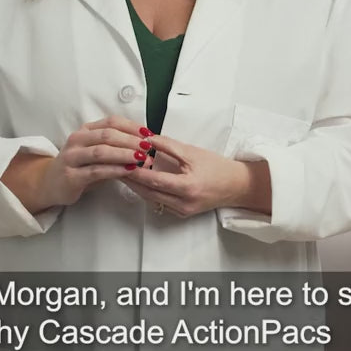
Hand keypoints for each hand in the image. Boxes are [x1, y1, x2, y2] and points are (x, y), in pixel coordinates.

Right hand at [2, 117, 146, 212]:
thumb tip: (145, 145)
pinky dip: (115, 170)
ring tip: (142, 158)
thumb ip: (115, 147)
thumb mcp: (95, 152)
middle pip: (107, 135)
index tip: (149, 133)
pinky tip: (128, 171)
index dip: (131, 126)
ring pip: (101, 151)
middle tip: (149, 147)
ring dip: (124, 154)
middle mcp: (76, 140)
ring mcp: (72, 158)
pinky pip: (96, 171)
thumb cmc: (79, 167)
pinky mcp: (71, 176)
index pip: (111, 122)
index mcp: (85, 131)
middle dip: (131, 140)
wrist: (49, 184)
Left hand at [83, 121, 270, 218]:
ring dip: (136, 185)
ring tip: (122, 170)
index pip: (153, 180)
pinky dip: (148, 190)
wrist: (236, 186)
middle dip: (130, 179)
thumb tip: (146, 138)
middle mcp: (183, 203)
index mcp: (187, 187)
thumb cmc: (218, 167)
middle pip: (147, 192)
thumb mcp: (192, 152)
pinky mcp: (181, 212)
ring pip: (150, 198)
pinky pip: (159, 201)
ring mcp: (181, 210)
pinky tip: (139, 180)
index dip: (135, 171)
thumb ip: (168, 146)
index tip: (121, 160)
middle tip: (114, 165)